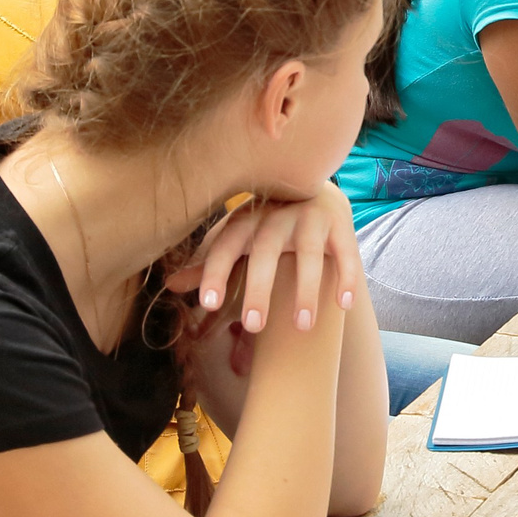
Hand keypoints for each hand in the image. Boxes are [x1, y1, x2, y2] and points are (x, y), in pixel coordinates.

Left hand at [185, 185, 361, 333]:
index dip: (216, 272)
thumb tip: (171, 286)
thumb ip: (209, 261)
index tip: (209, 304)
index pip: (226, 246)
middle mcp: (277, 216)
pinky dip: (346, 277)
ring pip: (308, 253)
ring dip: (305, 290)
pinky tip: (344, 306)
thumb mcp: (236, 238)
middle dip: (258, 288)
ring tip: (302, 327)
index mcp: (245, 220)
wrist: (313, 189)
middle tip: (252, 326)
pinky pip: (346, 251)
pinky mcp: (341, 224)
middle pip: (265, 251)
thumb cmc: (265, 223)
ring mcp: (311, 218)